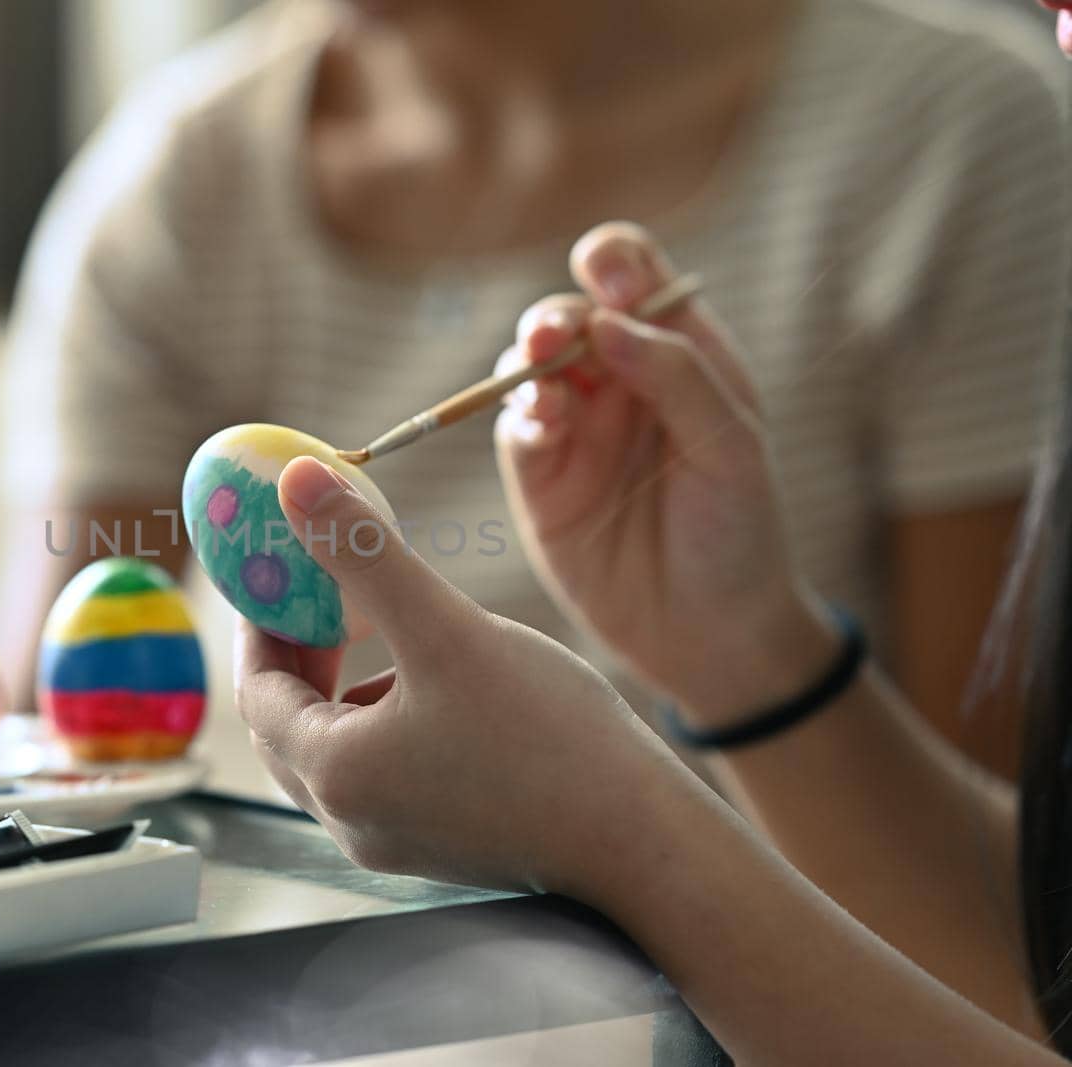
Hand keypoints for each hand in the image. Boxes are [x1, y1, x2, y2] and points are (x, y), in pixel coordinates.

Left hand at [235, 455, 693, 897]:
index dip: (260, 622)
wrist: (643, 841)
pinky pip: (381, 773)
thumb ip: (363, 553)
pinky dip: (382, 720)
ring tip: (377, 625)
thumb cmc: (550, 738)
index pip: (257, 691)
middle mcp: (351, 820)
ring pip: (335, 750)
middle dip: (295, 655)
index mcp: (335, 773)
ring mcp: (394, 840)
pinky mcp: (438, 843)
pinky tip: (433, 682)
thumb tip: (297, 482)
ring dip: (340, 687)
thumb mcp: (445, 628)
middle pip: (285, 726)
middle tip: (313, 592)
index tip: (275, 571)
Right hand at [494, 222, 836, 725]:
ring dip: (528, 361)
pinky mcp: (539, 478)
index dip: (614, 263)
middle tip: (554, 337)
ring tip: (542, 380)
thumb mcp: (731, 445)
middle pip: (569, 315)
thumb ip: (676, 375)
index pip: (634, 275)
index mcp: (678, 353)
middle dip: (556, 316)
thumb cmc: (740, 531)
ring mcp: (576, 428)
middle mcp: (619, 381)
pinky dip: (520, 416)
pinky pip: (516, 428)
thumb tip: (607, 321)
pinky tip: (540, 426)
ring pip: (529, 366)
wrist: (712, 634)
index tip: (613, 284)